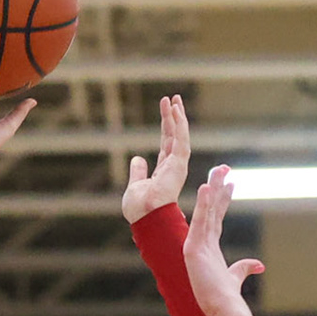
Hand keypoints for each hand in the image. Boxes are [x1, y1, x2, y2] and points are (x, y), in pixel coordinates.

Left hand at [122, 94, 190, 223]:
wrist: (144, 217)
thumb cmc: (139, 209)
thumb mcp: (135, 185)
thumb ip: (138, 172)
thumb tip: (137, 158)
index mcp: (164, 171)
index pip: (167, 143)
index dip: (167, 125)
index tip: (166, 108)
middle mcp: (173, 167)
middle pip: (175, 136)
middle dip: (174, 116)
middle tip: (173, 98)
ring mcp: (177, 166)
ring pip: (180, 136)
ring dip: (178, 117)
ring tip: (174, 99)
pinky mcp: (179, 165)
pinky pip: (181, 140)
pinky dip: (179, 125)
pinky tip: (176, 110)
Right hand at [183, 164, 264, 315]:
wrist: (224, 310)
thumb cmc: (226, 297)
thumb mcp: (236, 277)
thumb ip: (244, 268)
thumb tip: (258, 265)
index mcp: (209, 248)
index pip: (216, 218)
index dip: (222, 199)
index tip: (230, 182)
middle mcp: (201, 244)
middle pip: (210, 210)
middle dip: (217, 188)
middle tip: (223, 167)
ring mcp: (196, 246)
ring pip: (205, 211)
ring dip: (212, 190)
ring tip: (218, 170)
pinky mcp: (193, 250)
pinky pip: (199, 223)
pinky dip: (203, 205)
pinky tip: (207, 188)